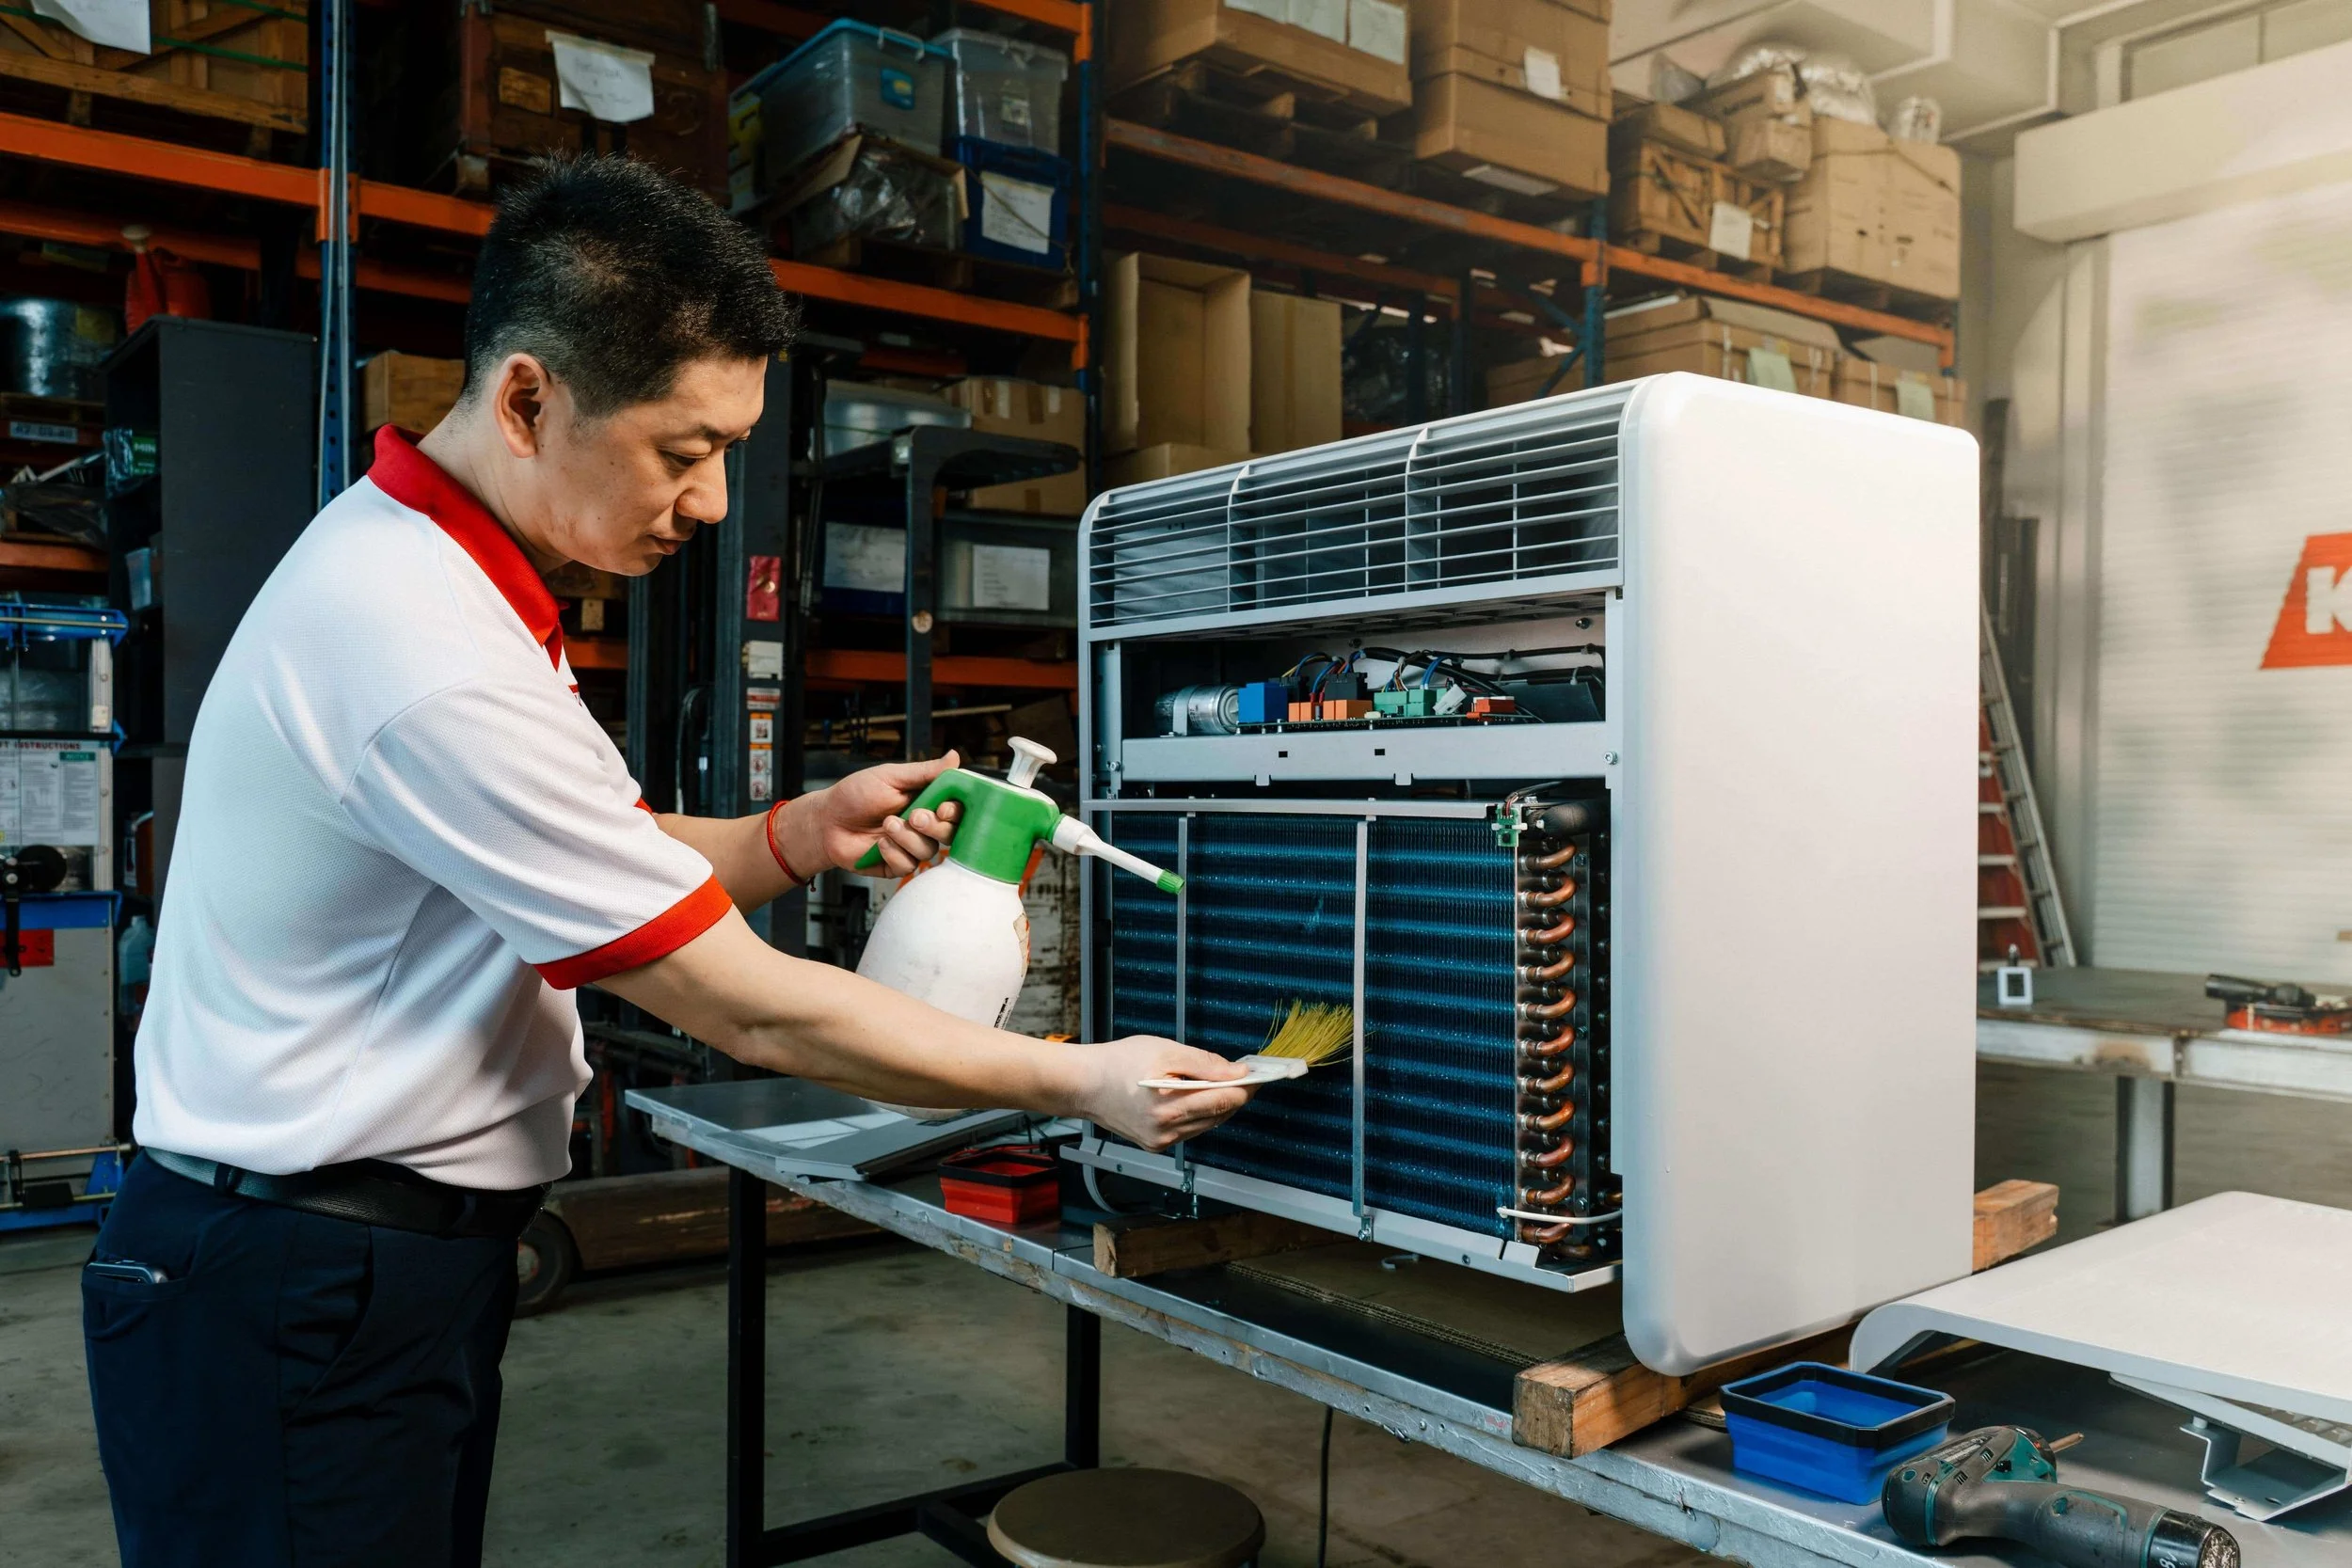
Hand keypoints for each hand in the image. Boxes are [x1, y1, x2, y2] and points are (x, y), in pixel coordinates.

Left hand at [786, 753, 963, 877]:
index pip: (956, 809)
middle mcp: (923, 826)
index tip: (944, 808)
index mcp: (926, 801)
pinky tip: (879, 843)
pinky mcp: (896, 865)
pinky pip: (908, 866)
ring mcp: (910, 847)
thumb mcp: (891, 776)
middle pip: (949, 833)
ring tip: (886, 824)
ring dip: (908, 838)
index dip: (956, 812)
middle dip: (933, 826)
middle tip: (914, 816)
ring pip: (929, 851)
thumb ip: (925, 771)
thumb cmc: (855, 794)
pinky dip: (894, 853)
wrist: (826, 821)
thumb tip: (955, 757)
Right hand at [1073, 1037, 1253, 1151]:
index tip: (1259, 1074)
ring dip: (1218, 1104)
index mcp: (1169, 1108)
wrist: (1083, 1084)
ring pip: (1207, 1124)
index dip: (1246, 1086)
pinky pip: (1190, 1129)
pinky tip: (1197, 1096)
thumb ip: (1205, 1064)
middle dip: (1235, 1094)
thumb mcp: (1165, 1051)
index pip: (1224, 1101)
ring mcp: (1161, 1142)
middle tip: (1243, 1074)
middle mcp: (1166, 1132)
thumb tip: (1237, 1073)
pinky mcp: (1156, 1145)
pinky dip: (1199, 1113)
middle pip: (1219, 1114)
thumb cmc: (1118, 1063)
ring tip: (1221, 1082)